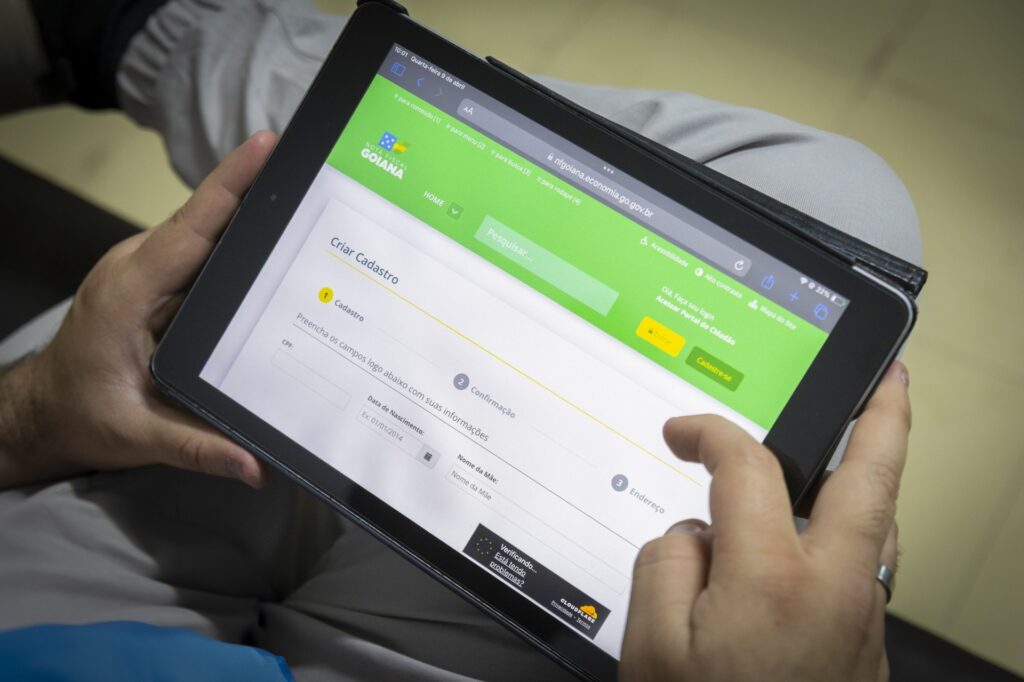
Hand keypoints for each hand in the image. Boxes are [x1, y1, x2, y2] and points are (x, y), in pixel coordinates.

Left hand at [0, 132, 276, 489]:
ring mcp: (146, 271)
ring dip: (250, 215)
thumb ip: (195, 448)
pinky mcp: (157, 282)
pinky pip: (201, 252)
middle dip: (256, 189)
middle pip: (205, 219)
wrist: (43, 410)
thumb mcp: (135, 437)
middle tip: (314, 173)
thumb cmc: (81, 415)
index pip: (188, 228)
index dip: (229, 185)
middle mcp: (137, 269)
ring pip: (205, 233)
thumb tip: (255, 467)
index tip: (266, 146)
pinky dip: (237, 245)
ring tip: (309, 205)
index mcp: (129, 293)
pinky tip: (276, 251)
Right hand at [620, 361, 910, 681]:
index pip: (746, 466)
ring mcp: (862, 620)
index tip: (682, 432)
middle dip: (885, 416)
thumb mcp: (649, 650)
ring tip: (869, 442)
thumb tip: (694, 536)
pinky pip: (868, 569)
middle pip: (874, 477)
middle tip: (891, 378)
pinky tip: (822, 536)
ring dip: (880, 475)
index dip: (708, 432)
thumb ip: (666, 565)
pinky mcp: (866, 651)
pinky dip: (855, 530)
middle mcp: (836, 589)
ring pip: (883, 525)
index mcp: (774, 577)